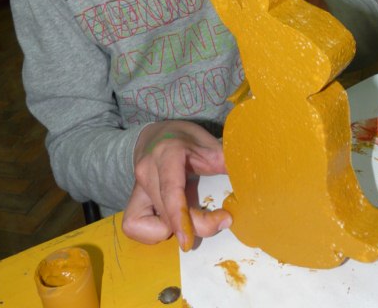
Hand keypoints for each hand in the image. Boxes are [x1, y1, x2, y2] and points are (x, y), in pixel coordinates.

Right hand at [122, 120, 231, 249]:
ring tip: (191, 214)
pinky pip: (136, 227)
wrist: (154, 136)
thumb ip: (222, 158)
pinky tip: (171, 220)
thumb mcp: (205, 142)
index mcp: (167, 153)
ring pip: (152, 224)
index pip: (170, 190)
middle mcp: (147, 171)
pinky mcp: (132, 202)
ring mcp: (137, 188)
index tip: (189, 240)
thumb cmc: (184, 140)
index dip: (180, 216)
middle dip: (195, 224)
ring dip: (176, 228)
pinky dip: (155, 232)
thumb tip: (246, 174)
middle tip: (221, 219)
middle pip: (167, 213)